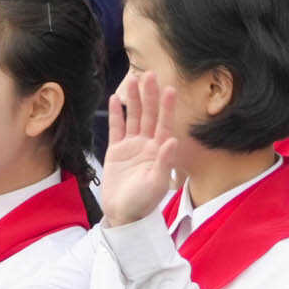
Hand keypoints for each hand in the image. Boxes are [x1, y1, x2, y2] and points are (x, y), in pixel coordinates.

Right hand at [94, 69, 184, 227]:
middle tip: (149, 74)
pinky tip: (116, 98)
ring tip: (132, 79)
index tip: (170, 89)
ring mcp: (132, 146)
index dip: (167, 107)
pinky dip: (116, 113)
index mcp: (160, 151)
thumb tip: (172, 140)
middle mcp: (147, 144)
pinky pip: (117, 128)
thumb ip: (165, 161)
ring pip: (134, 117)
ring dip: (134, 99)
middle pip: (149, 115)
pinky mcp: (116, 150)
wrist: (123, 214)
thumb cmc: (143, 202)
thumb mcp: (156, 183)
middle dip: (149, 95)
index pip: (165, 124)